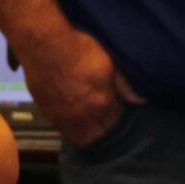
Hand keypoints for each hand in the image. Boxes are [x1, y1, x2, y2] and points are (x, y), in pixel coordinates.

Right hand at [24, 26, 142, 145]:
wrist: (43, 44)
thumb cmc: (77, 48)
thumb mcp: (109, 63)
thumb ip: (125, 85)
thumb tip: (140, 101)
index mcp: (101, 104)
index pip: (116, 126)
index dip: (120, 123)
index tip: (121, 116)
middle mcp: (82, 117)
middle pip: (98, 139)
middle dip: (105, 135)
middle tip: (108, 125)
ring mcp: (62, 118)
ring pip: (78, 139)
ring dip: (87, 136)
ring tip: (92, 127)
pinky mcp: (47, 113)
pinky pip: (62, 130)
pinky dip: (71, 129)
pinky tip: (75, 119)